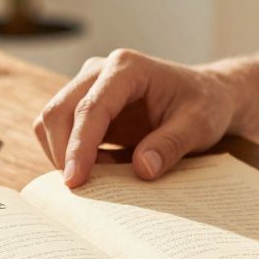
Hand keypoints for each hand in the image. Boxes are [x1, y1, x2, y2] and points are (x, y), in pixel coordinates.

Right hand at [33, 49, 241, 186]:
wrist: (207, 96)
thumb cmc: (205, 105)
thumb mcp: (199, 125)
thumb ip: (170, 144)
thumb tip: (142, 169)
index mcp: (126, 68)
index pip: (91, 108)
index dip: (79, 146)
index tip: (75, 181)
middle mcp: (99, 72)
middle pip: (59, 112)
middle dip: (63, 153)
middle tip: (81, 190)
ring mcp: (88, 87)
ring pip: (51, 121)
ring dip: (63, 154)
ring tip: (98, 179)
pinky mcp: (85, 106)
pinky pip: (61, 132)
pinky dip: (70, 155)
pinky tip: (100, 170)